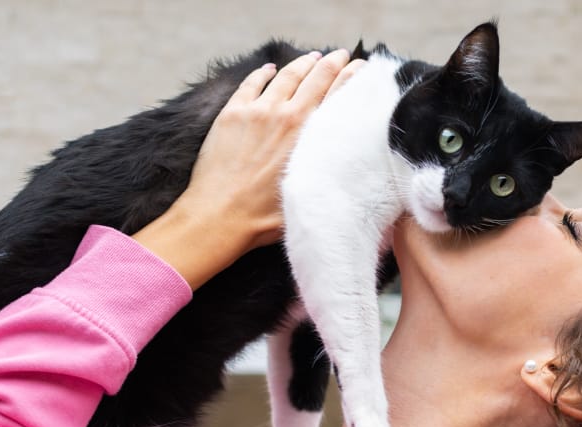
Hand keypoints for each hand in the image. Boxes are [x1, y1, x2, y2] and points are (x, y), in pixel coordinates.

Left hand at [135, 49, 364, 288]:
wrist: (220, 215)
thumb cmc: (264, 216)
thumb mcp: (309, 193)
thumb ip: (326, 172)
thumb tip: (345, 168)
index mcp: (310, 135)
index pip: (338, 94)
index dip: (352, 76)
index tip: (362, 67)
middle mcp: (287, 115)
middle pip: (316, 77)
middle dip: (332, 62)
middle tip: (341, 55)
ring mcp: (258, 111)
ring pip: (286, 76)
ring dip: (301, 64)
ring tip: (312, 58)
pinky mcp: (232, 113)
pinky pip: (251, 83)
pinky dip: (263, 73)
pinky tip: (269, 69)